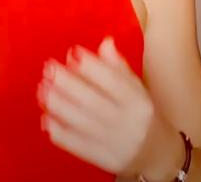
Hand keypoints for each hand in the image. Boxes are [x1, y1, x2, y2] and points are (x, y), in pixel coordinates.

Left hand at [37, 36, 171, 176]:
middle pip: (93, 101)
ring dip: (58, 104)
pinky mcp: (101, 159)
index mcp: (138, 102)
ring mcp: (114, 142)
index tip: (73, 53)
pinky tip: (46, 118)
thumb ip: (119, 67)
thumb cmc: (141, 114)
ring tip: (43, 88)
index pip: (114, 82)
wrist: (156, 154)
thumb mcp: (137, 89)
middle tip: (49, 68)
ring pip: (81, 122)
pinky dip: (59, 131)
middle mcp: (127, 122)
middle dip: (68, 83)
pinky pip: (76, 145)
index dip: (92, 67)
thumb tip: (105, 42)